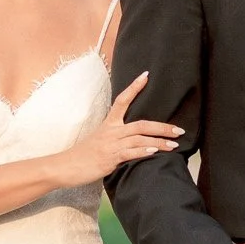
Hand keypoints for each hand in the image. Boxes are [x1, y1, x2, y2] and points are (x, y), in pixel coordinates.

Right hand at [54, 73, 183, 184]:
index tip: (146, 76)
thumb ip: (116, 138)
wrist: (65, 167)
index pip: (122, 100)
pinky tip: (154, 152)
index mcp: (108, 124)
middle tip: (179, 130)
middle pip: (141, 123)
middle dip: (162, 127)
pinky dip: (143, 151)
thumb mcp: (100, 141)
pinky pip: (130, 152)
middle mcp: (111, 131)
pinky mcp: (109, 158)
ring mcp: (111, 144)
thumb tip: (133, 141)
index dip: (134, 87)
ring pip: (139, 138)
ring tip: (174, 145)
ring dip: (159, 142)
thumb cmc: (83, 156)